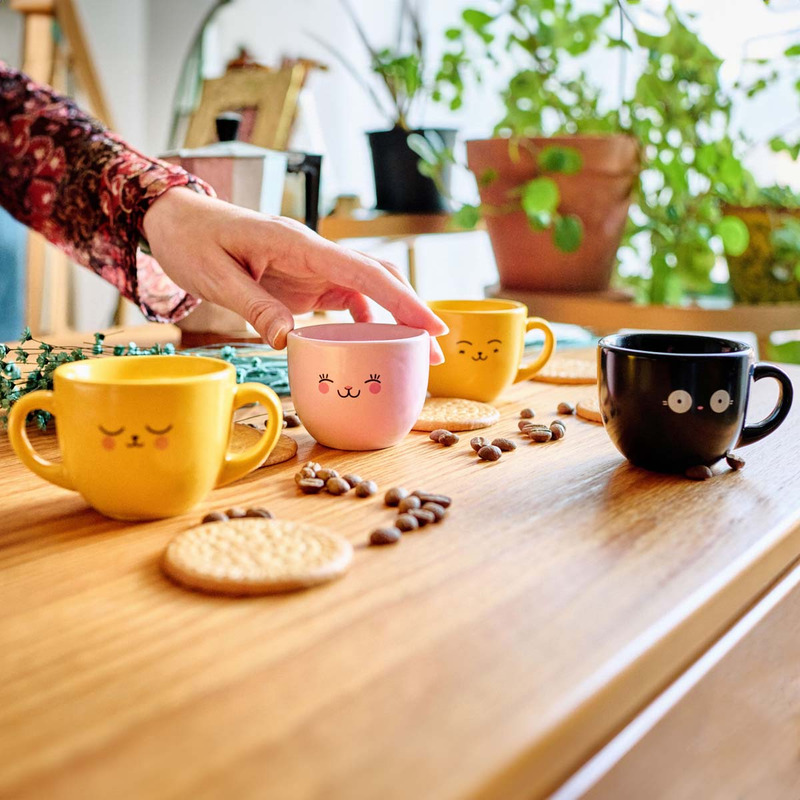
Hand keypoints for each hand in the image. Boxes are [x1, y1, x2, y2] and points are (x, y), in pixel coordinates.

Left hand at [143, 188, 446, 361]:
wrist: (176, 220)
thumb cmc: (192, 240)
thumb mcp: (215, 277)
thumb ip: (255, 306)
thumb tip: (292, 342)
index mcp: (297, 244)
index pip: (362, 271)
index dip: (402, 301)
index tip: (432, 326)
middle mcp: (314, 252)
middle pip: (378, 278)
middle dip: (411, 312)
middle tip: (438, 349)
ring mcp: (313, 266)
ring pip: (368, 289)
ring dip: (394, 319)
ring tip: (416, 354)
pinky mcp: (306, 279)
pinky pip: (346, 299)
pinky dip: (365, 321)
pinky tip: (373, 344)